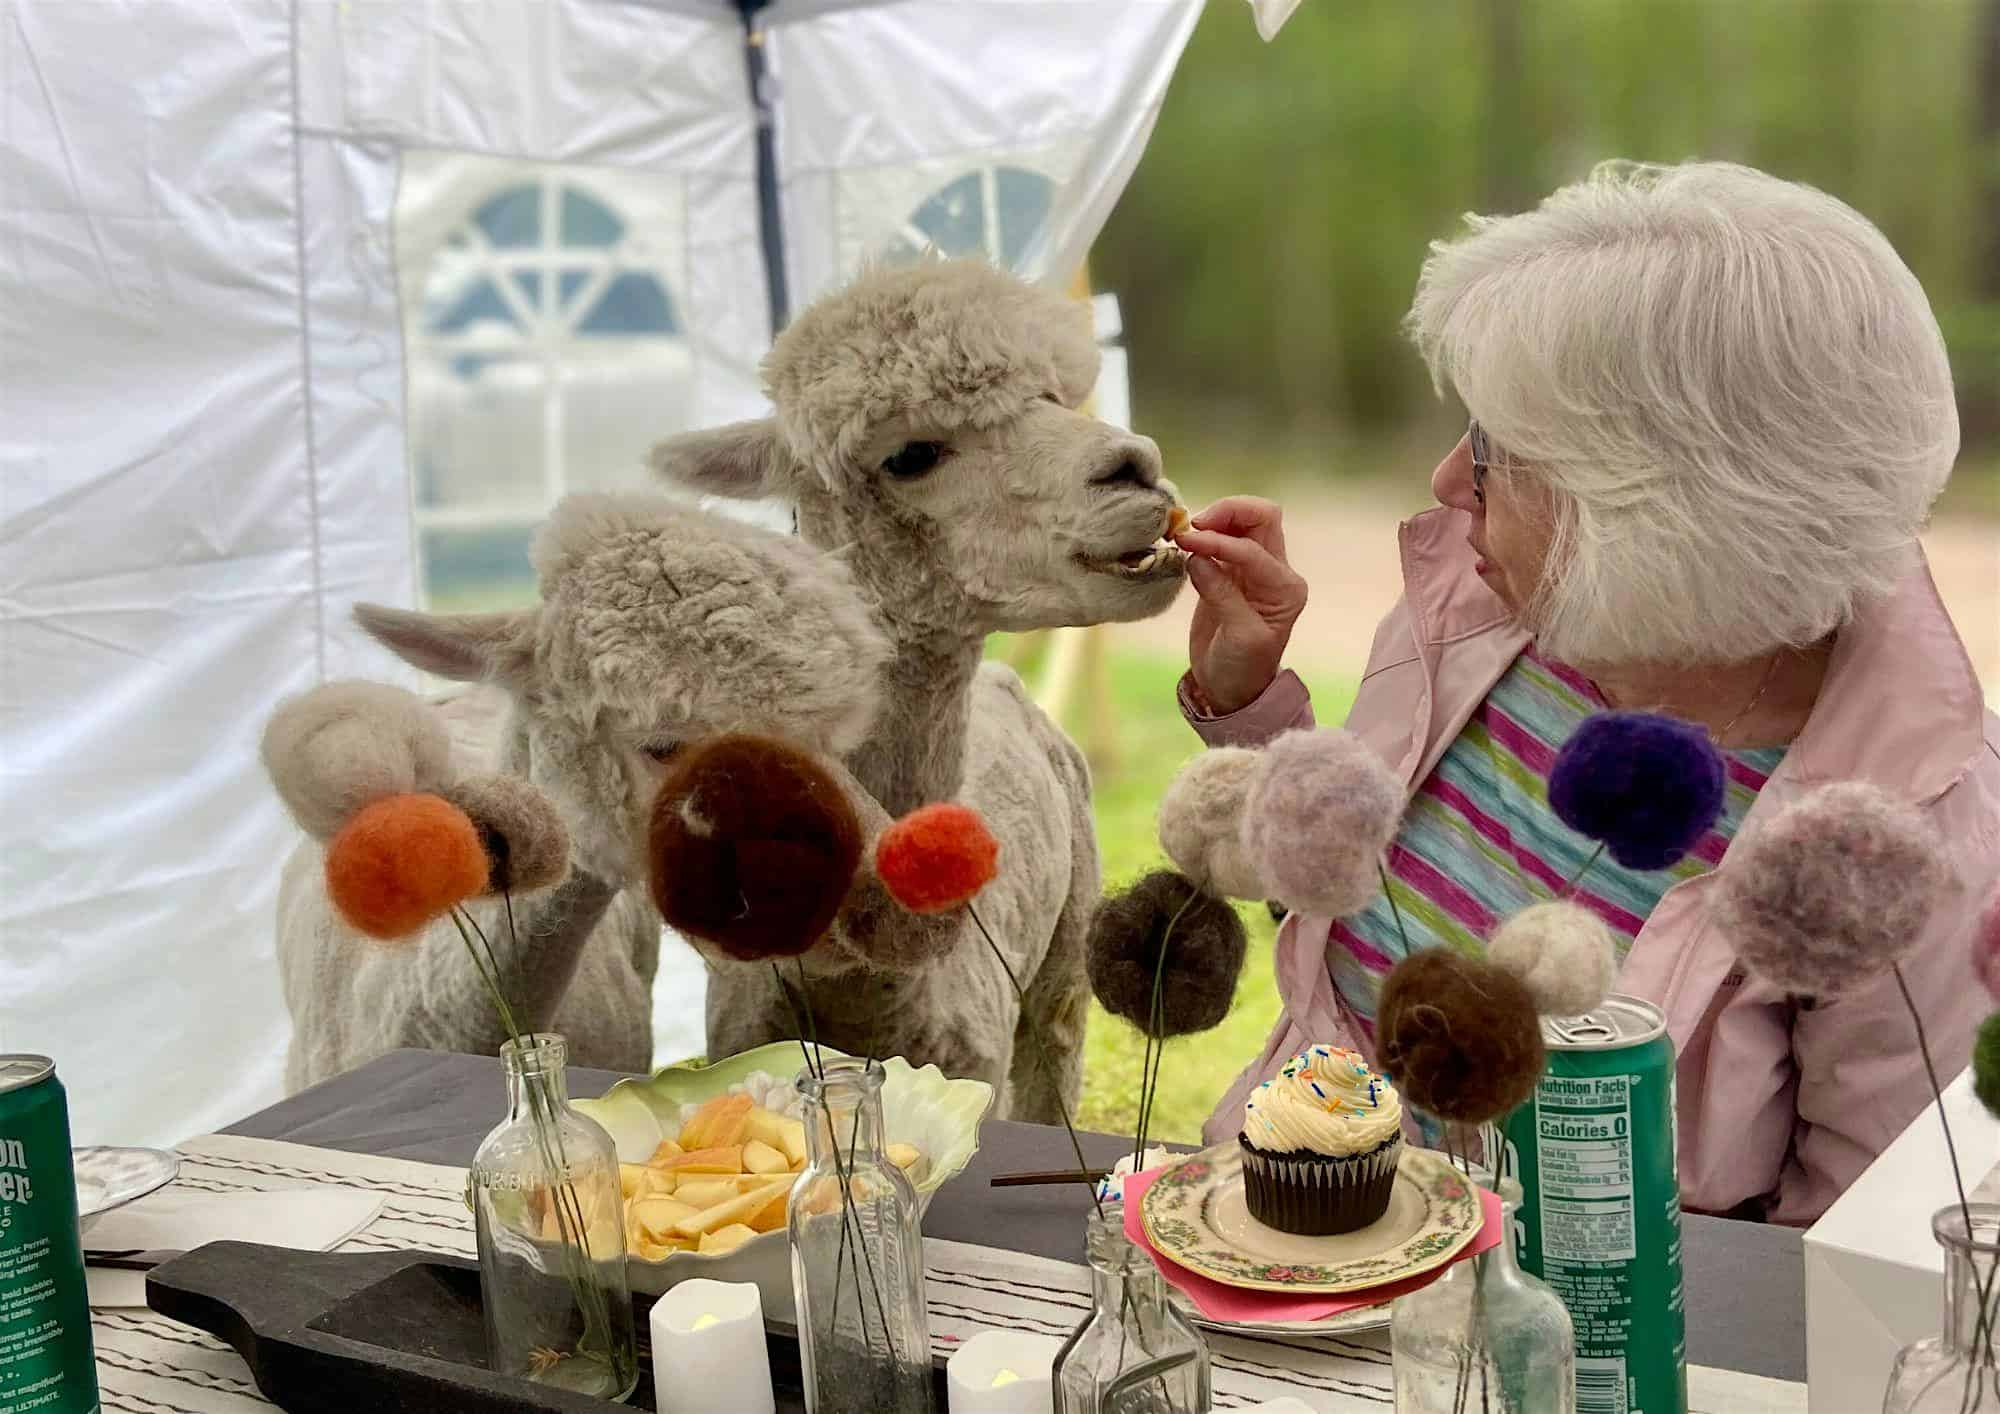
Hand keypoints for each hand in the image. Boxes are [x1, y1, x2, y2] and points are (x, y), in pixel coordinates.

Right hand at [1176, 497, 1307, 714]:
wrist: (1230, 687)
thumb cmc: (1242, 668)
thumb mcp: (1239, 636)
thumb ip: (1222, 594)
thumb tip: (1196, 557)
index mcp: (1285, 588)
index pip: (1253, 549)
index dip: (1220, 541)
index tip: (1188, 542)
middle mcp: (1274, 572)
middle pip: (1260, 518)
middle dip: (1227, 513)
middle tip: (1192, 526)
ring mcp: (1251, 569)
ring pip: (1242, 523)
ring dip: (1215, 520)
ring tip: (1184, 534)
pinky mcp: (1228, 572)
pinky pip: (1220, 540)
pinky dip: (1203, 535)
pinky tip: (1184, 544)